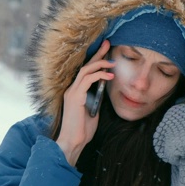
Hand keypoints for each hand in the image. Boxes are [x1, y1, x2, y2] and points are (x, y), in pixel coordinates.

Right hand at [56, 40, 113, 165]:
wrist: (73, 142)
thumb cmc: (83, 130)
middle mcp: (72, 89)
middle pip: (85, 66)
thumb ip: (96, 99)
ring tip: (112, 62)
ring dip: (100, 64)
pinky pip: (87, 80)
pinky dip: (99, 75)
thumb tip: (105, 89)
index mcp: (75, 92)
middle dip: (97, 54)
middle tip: (107, 43)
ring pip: (86, 70)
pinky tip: (110, 76)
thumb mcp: (93, 111)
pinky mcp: (75, 97)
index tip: (106, 51)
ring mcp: (72, 92)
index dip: (96, 60)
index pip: (86, 71)